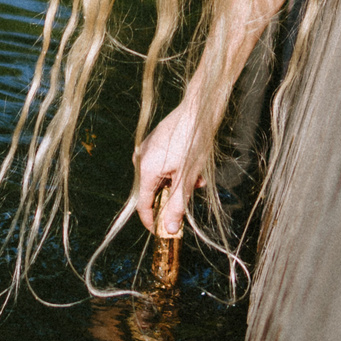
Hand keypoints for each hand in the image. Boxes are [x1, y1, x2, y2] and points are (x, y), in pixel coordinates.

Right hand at [134, 99, 204, 237]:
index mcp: (145, 169)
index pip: (143, 205)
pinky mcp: (155, 141)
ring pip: (162, 177)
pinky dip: (177, 169)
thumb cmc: (193, 141)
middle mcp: (141, 159)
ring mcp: (147, 148)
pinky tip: (193, 165)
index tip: (164, 231)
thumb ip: (177, 205)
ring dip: (179, 182)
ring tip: (198, 177)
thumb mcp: (188, 177)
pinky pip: (163, 164)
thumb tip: (170, 229)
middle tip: (193, 193)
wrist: (199, 109)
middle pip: (154, 190)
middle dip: (174, 196)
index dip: (153, 221)